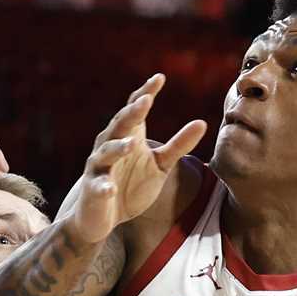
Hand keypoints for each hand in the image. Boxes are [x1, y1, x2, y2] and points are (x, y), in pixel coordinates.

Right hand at [70, 74, 206, 244]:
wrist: (100, 216)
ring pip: (106, 153)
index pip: (135, 110)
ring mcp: (99, 168)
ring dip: (118, 148)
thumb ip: (178, 145)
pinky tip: (110, 189)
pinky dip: (103, 188)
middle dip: (132, 113)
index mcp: (128, 136)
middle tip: (147, 101)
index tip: (160, 78)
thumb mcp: (159, 165)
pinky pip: (98, 188)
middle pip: (120, 125)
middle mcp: (110, 147)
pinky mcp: (93, 191)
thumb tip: (203, 123)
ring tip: (132, 144)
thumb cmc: (129, 185)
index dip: (146, 93)